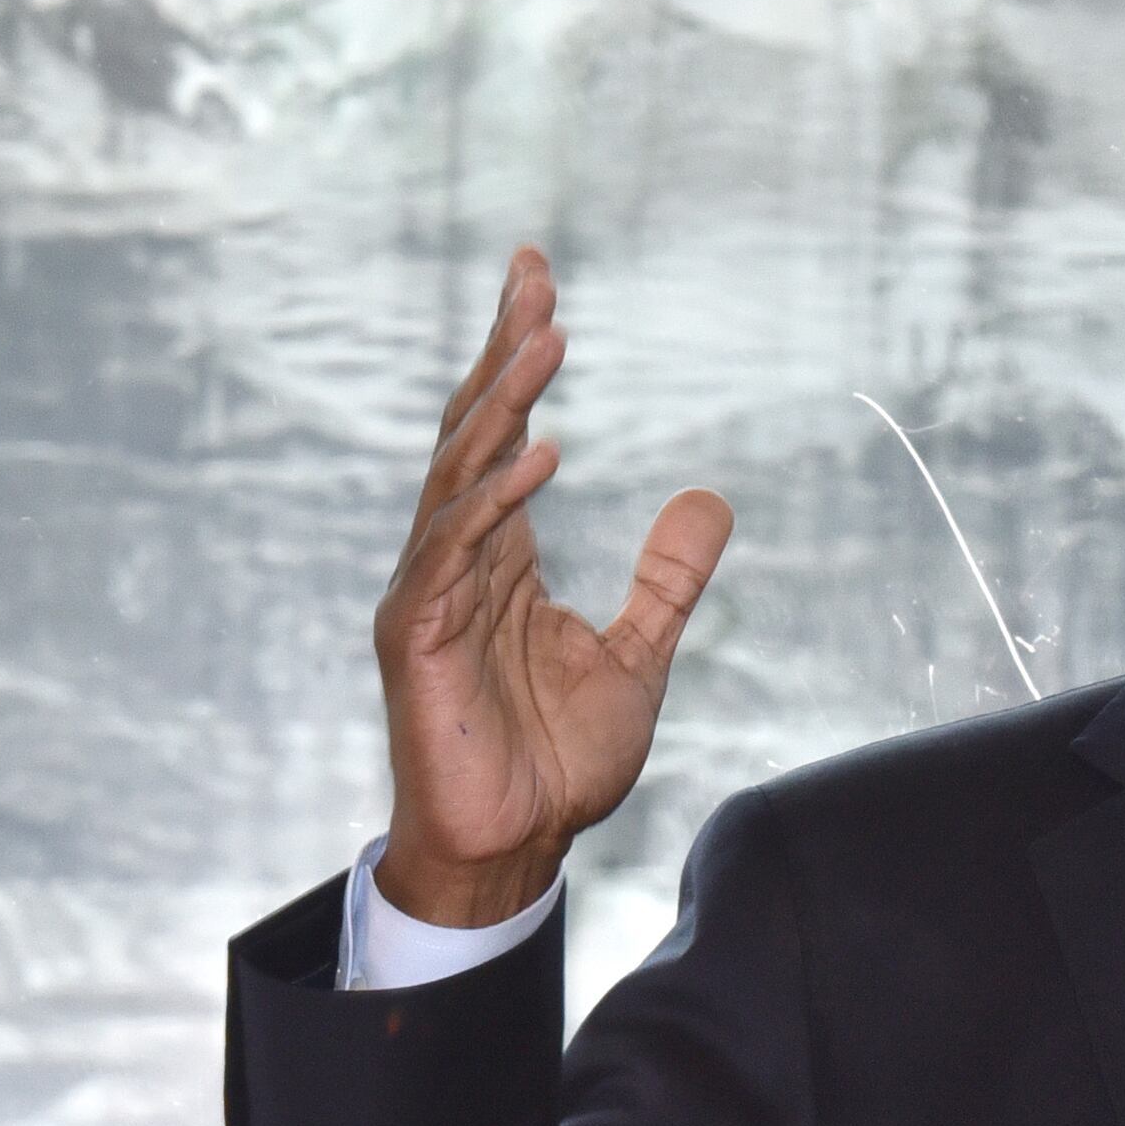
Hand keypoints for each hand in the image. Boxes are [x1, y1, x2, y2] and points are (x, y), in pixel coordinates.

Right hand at [371, 248, 734, 927]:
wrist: (514, 849)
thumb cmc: (557, 762)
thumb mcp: (637, 654)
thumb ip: (668, 578)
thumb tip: (709, 496)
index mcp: (498, 556)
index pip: (502, 434)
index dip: (516, 358)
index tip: (537, 282)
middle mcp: (454, 560)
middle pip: (472, 432)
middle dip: (502, 353)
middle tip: (532, 276)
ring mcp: (427, 594)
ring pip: (459, 476)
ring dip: (502, 406)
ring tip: (547, 341)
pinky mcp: (415, 637)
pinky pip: (452, 554)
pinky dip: (492, 503)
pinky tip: (536, 459)